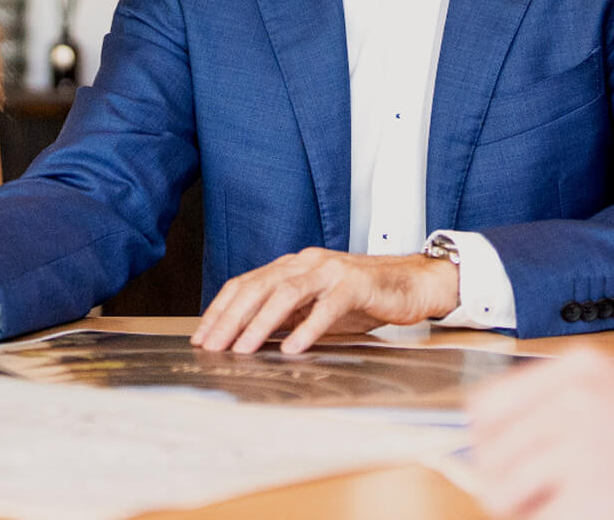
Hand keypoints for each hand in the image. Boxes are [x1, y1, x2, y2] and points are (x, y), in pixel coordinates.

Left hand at [190, 248, 460, 353]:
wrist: (412, 283)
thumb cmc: (362, 298)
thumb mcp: (315, 307)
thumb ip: (285, 316)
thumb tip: (246, 338)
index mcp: (293, 266)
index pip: (246, 284)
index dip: (220, 310)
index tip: (201, 337)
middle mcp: (307, 263)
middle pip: (259, 287)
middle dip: (231, 319)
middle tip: (212, 347)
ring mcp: (331, 271)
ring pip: (286, 293)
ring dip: (261, 323)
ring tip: (243, 349)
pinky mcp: (355, 285)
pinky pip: (327, 307)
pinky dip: (308, 328)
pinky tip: (293, 348)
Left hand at [468, 351, 613, 519]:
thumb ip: (553, 409)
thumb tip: (479, 444)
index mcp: (577, 369)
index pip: (484, 407)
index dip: (492, 443)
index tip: (513, 461)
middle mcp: (572, 400)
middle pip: (487, 453)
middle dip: (508, 483)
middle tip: (549, 494)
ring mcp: (578, 449)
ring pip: (499, 492)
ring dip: (526, 509)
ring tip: (570, 505)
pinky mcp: (585, 498)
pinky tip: (593, 516)